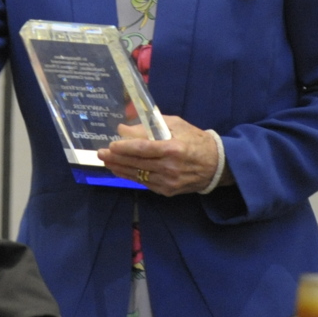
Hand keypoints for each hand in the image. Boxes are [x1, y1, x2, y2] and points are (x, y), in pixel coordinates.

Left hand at [95, 114, 223, 196]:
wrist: (216, 165)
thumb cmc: (195, 139)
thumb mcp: (175, 125)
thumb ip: (149, 126)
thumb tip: (124, 129)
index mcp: (173, 148)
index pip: (143, 149)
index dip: (124, 148)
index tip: (111, 145)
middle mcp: (170, 167)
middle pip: (137, 163)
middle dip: (116, 158)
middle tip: (101, 153)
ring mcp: (168, 182)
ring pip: (138, 175)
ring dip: (120, 169)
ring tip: (106, 162)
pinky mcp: (167, 191)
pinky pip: (144, 183)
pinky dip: (131, 177)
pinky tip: (121, 171)